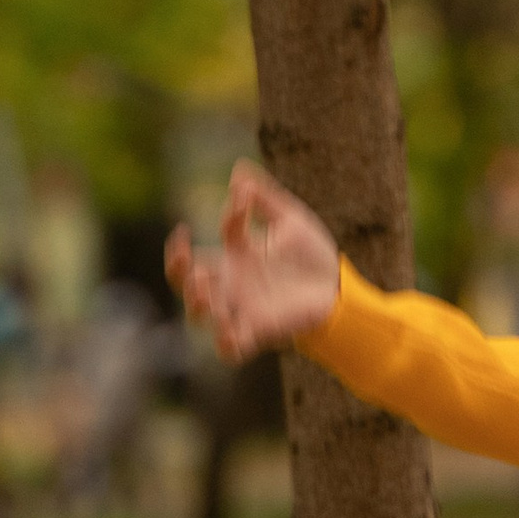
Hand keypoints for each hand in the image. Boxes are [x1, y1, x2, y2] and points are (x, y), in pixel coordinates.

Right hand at [167, 160, 341, 362]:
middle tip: (187, 262)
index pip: (199, 248)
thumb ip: (264, 198)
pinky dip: (224, 341)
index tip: (226, 212)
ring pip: (202, 314)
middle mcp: (231, 285)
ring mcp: (242, 309)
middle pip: (187, 283)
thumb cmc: (311, 257)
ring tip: (202, 289)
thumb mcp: (289, 221)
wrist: (340, 289)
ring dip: (197, 302)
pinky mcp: (260, 331)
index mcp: (234, 258)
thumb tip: (238, 169)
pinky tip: (227, 327)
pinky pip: (231, 347)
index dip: (194, 237)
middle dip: (178, 271)